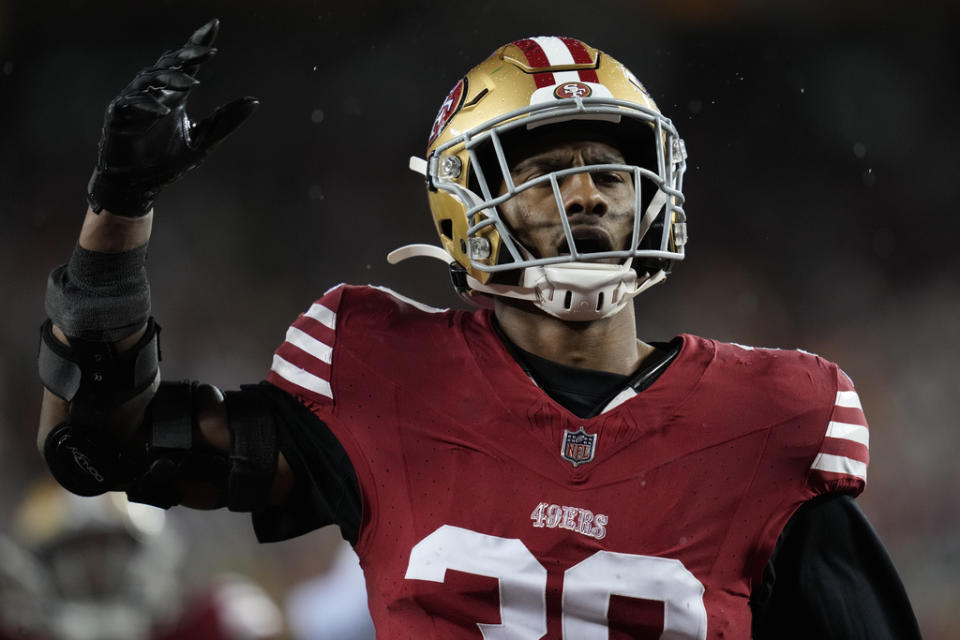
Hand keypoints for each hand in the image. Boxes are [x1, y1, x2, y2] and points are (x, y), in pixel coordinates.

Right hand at [87, 19, 258, 215]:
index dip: (197, 44)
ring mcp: (133, 103)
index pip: (186, 63)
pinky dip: (146, 105)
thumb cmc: (166, 162)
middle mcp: (153, 93)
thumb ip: (226, 121)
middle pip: (168, 64)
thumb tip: (254, 101)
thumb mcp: (204, 141)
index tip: (214, 26)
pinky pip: (130, 104)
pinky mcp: (118, 117)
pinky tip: (164, 110)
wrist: (140, 186)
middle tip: (207, 50)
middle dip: (187, 53)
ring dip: (170, 78)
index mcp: (173, 96)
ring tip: (192, 83)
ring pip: (149, 79)